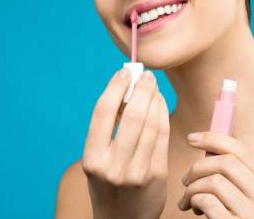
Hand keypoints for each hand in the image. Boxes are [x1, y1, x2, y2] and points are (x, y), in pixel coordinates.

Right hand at [81, 69, 169, 218]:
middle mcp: (113, 166)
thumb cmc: (108, 182)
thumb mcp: (97, 159)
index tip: (124, 72)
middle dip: (141, 89)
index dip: (115, 86)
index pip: (103, 112)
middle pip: (132, 115)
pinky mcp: (157, 175)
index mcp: (91, 159)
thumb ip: (107, 129)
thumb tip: (125, 89)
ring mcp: (137, 172)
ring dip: (154, 99)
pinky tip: (160, 104)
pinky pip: (162, 136)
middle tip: (145, 75)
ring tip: (153, 88)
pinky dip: (162, 114)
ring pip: (151, 123)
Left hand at [179, 132, 253, 217]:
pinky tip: (195, 211)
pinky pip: (208, 201)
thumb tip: (209, 145)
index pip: (242, 149)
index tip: (191, 138)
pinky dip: (194, 201)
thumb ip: (234, 177)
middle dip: (198, 167)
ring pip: (215, 181)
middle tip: (185, 180)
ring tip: (188, 201)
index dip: (213, 138)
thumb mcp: (242, 200)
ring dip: (192, 188)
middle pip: (226, 162)